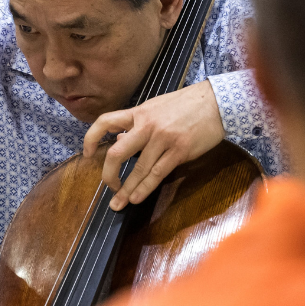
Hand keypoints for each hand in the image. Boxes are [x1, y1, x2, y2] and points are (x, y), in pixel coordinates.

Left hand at [83, 80, 224, 210]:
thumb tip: (121, 138)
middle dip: (108, 175)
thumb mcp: (157, 106)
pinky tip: (137, 198)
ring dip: (127, 190)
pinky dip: (145, 188)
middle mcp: (147, 126)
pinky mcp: (179, 151)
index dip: (91, 138)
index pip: (105, 122)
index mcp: (139, 112)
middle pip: (117, 153)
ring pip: (138, 169)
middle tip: (108, 187)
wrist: (217, 102)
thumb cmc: (188, 104)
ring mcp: (163, 139)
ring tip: (119, 203)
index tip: (88, 154)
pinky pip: (157, 174)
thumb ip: (139, 122)